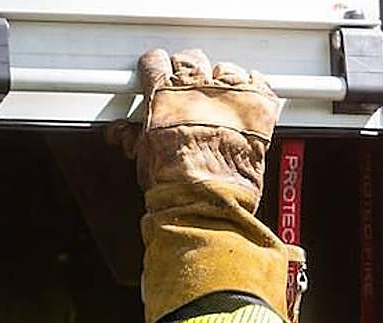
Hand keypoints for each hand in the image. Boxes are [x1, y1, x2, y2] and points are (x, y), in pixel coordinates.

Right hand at [112, 49, 282, 211]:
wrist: (205, 202)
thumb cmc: (175, 187)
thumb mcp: (144, 159)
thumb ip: (133, 137)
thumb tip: (122, 133)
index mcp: (163, 98)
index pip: (156, 62)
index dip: (155, 67)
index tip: (156, 72)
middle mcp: (196, 90)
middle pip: (190, 59)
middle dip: (186, 70)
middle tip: (186, 88)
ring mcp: (229, 96)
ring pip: (224, 68)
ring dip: (219, 80)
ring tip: (217, 97)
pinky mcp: (256, 106)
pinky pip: (259, 80)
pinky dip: (253, 85)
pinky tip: (246, 96)